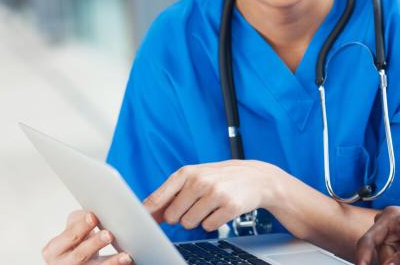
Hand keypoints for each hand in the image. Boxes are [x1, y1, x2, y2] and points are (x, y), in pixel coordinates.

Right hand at [42, 210, 131, 264]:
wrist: (72, 262)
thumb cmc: (74, 241)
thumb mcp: (70, 230)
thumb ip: (78, 220)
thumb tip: (92, 214)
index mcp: (54, 249)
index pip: (69, 236)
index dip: (81, 226)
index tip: (93, 216)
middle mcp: (64, 264)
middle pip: (80, 254)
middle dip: (95, 244)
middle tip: (109, 234)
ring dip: (111, 262)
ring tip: (126, 256)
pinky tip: (128, 262)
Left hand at [143, 160, 281, 231]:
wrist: (257, 178)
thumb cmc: (221, 178)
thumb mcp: (196, 178)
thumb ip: (171, 195)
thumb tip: (149, 213)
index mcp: (187, 172)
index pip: (158, 198)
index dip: (149, 213)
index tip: (142, 222)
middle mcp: (200, 181)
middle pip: (173, 216)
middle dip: (181, 216)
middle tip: (196, 205)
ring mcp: (216, 194)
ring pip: (189, 223)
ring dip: (197, 220)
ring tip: (210, 206)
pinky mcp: (230, 207)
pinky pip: (208, 227)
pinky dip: (213, 223)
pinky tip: (221, 210)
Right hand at [354, 207, 399, 264]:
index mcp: (391, 217)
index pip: (368, 240)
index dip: (362, 258)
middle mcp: (386, 224)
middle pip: (378, 253)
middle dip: (391, 263)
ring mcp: (390, 234)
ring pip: (385, 260)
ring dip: (397, 264)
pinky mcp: (394, 244)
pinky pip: (390, 261)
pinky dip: (398, 264)